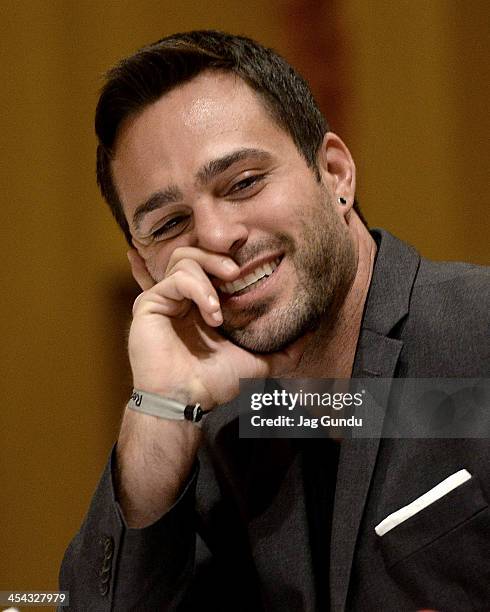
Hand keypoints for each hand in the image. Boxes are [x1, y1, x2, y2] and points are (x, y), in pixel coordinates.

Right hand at [127, 247, 301, 409]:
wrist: (188, 399)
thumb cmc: (216, 382)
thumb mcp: (259, 361)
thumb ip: (285, 348)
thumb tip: (313, 329)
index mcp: (202, 303)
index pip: (211, 264)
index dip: (227, 259)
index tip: (246, 266)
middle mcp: (182, 296)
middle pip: (195, 252)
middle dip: (218, 257)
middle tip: (237, 271)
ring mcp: (165, 298)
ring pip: (183, 258)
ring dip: (207, 273)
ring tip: (222, 304)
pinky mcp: (149, 303)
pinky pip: (175, 279)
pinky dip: (198, 289)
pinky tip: (211, 313)